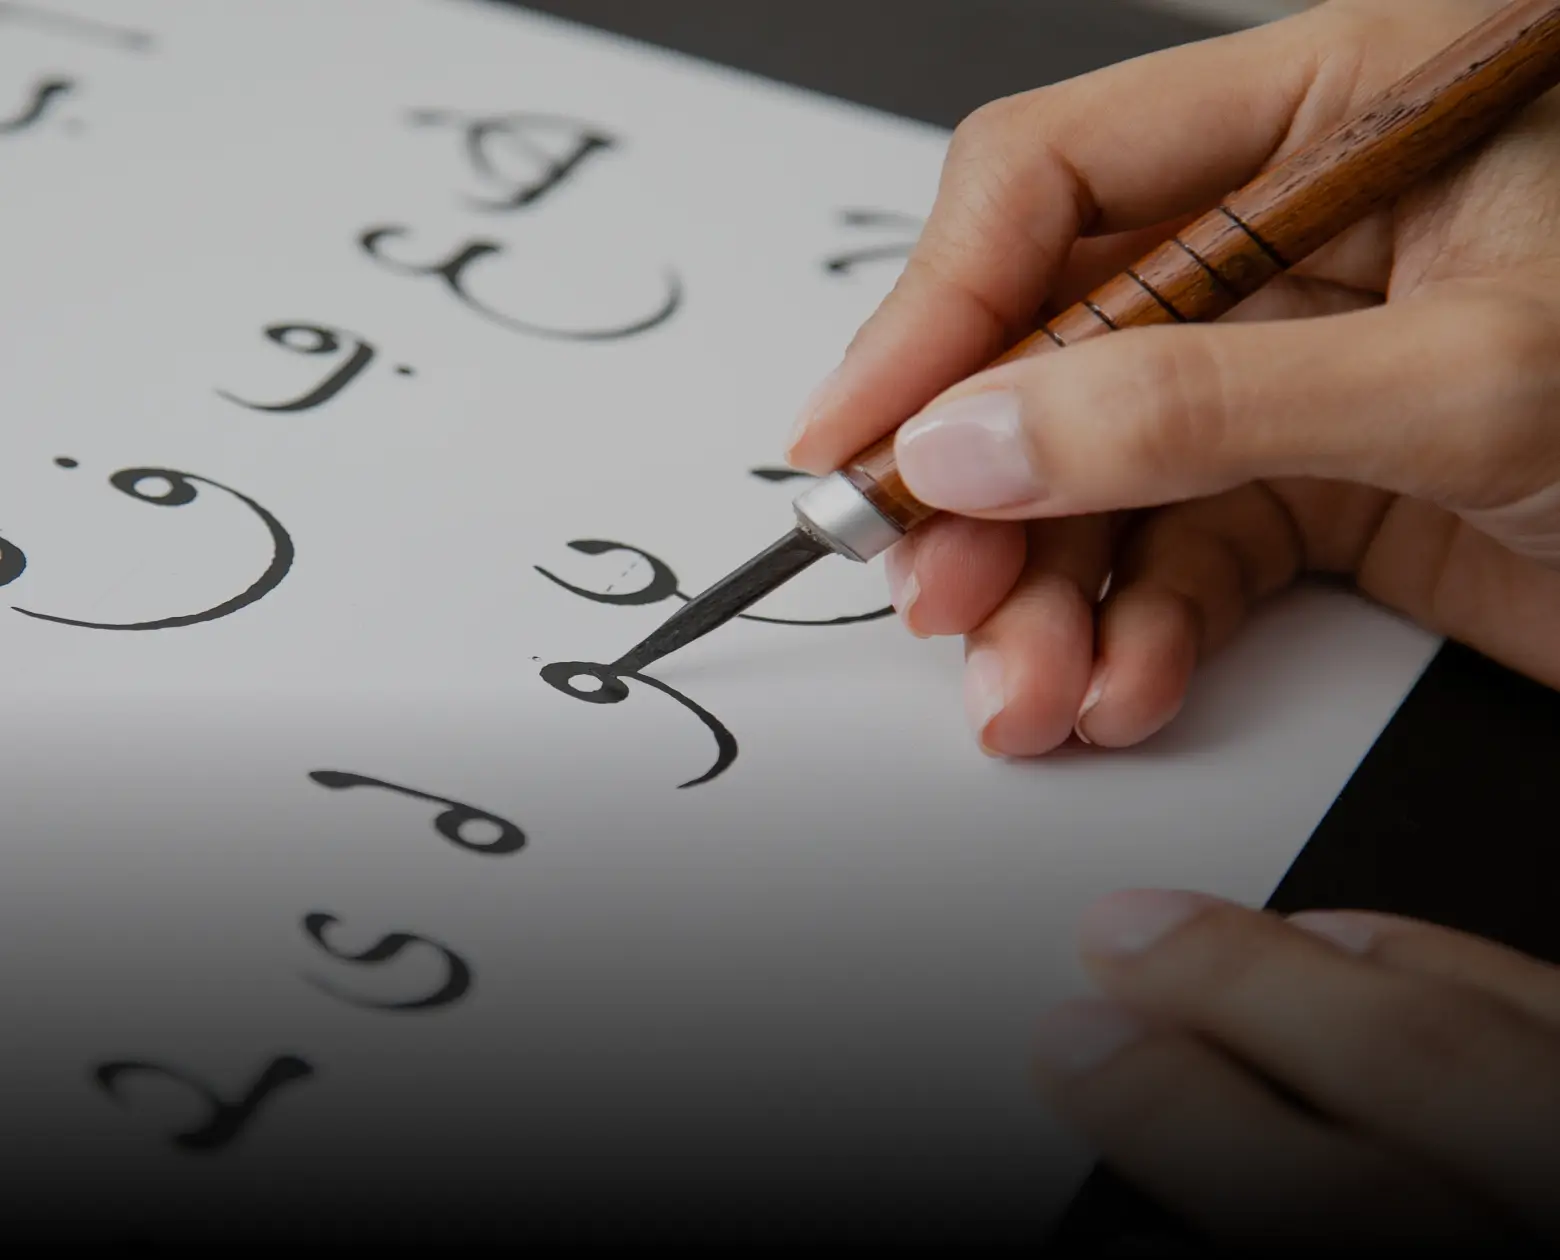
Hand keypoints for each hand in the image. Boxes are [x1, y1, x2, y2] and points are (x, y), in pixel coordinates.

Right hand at [786, 0, 1559, 755]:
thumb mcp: (1466, 381)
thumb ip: (1201, 402)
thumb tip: (977, 438)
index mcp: (1336, 109)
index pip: (1059, 178)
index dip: (934, 306)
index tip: (854, 432)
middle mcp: (1296, 236)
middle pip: (1055, 346)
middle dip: (985, 488)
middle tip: (928, 587)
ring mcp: (1296, 373)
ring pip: (1101, 476)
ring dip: (1047, 594)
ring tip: (1025, 687)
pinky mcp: (1314, 489)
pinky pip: (1179, 560)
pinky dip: (1140, 636)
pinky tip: (1126, 690)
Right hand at [1035, 892, 1559, 1249]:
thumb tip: (1150, 1236)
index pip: (1339, 1214)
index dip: (1181, 1118)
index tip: (1082, 1056)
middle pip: (1430, 1071)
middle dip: (1241, 989)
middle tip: (1118, 942)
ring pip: (1512, 1027)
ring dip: (1340, 961)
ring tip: (1208, 929)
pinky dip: (1459, 967)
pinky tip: (1374, 946)